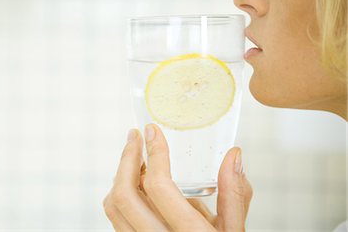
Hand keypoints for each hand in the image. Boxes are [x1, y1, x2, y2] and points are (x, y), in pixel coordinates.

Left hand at [103, 124, 252, 230]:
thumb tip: (234, 155)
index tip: (152, 131)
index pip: (159, 186)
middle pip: (123, 195)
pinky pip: (116, 219)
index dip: (153, 153)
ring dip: (119, 176)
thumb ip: (235, 195)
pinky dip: (120, 194)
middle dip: (125, 159)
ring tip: (134, 156)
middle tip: (135, 137)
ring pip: (113, 207)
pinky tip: (135, 182)